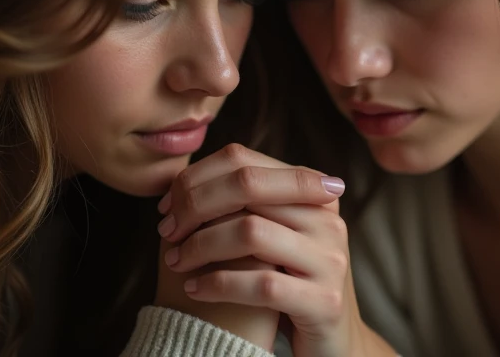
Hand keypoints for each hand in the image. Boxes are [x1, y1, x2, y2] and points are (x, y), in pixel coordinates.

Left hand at [156, 144, 378, 355]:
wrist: (332, 342)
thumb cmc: (286, 282)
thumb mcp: (272, 235)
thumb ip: (243, 205)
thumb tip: (178, 182)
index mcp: (313, 193)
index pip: (244, 160)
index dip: (197, 178)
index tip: (168, 206)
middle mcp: (327, 219)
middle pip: (247, 187)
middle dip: (196, 206)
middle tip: (168, 230)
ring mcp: (329, 259)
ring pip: (251, 232)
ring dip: (201, 245)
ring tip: (178, 260)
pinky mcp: (324, 301)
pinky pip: (261, 284)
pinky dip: (218, 284)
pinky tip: (195, 289)